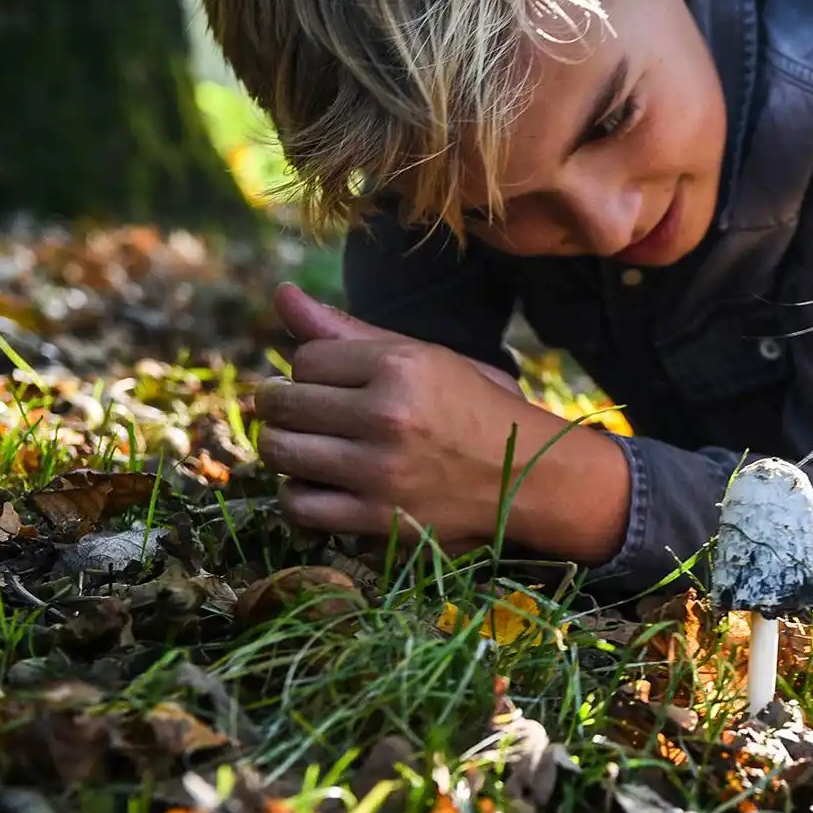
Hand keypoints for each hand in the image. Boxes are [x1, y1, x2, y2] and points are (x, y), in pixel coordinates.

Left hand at [253, 284, 631, 560]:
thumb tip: (281, 293)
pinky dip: (297, 494)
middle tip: (306, 413)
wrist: (531, 477)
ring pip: (281, 452)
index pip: (305, 359)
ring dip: (285, 448)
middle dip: (283, 405)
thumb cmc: (474, 408)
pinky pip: (298, 504)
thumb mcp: (424, 358)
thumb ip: (349, 330)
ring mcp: (380, 471)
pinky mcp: (377, 518)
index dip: (311, 370)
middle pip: (283, 404)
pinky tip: (318, 482)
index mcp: (401, 366)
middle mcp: (387, 415)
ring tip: (309, 445)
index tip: (331, 382)